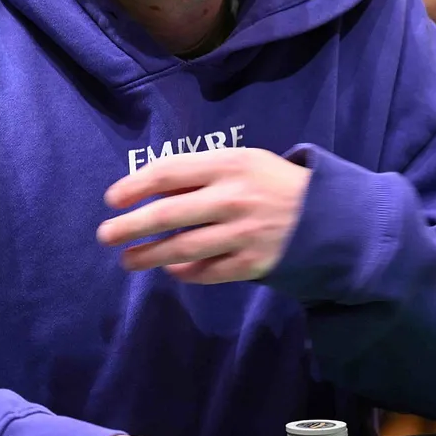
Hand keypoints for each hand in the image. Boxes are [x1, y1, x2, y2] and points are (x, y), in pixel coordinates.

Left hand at [100, 149, 310, 283]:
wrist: (330, 217)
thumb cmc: (275, 183)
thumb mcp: (243, 162)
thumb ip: (202, 174)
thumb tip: (151, 190)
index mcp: (229, 164)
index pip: (168, 172)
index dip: (135, 186)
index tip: (112, 199)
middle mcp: (232, 198)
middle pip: (168, 214)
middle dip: (130, 226)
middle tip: (105, 235)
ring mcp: (243, 234)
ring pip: (183, 248)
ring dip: (149, 256)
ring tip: (127, 260)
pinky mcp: (253, 263)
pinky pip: (208, 272)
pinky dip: (185, 273)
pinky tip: (170, 270)